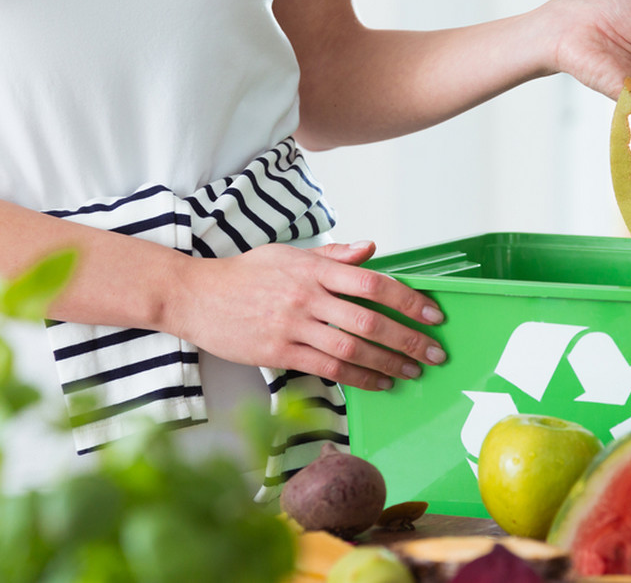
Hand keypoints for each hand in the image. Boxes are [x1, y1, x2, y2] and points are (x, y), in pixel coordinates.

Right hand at [167, 241, 446, 390]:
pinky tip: (379, 382)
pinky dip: (359, 377)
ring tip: (413, 371)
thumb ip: (333, 255)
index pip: (373, 282)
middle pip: (369, 320)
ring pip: (352, 349)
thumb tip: (372, 249)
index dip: (407, 300)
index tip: (432, 314)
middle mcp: (307, 296)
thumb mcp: (289, 254)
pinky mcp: (280, 352)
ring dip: (389, 363)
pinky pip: (328, 368)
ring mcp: (293, 326)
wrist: (196, 295)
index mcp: (314, 269)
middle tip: (434, 352)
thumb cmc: (244, 274)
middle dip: (408, 339)